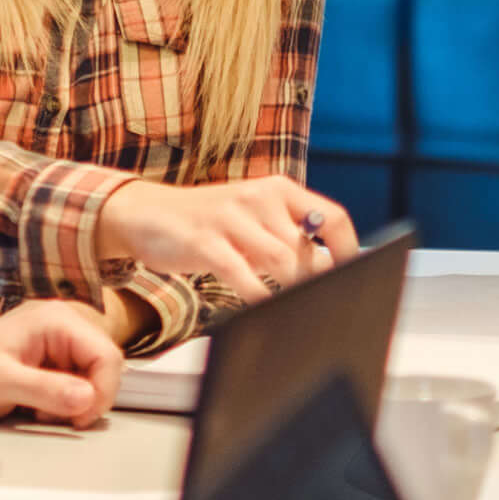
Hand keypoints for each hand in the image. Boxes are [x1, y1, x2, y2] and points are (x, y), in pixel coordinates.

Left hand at [0, 299, 125, 427]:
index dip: (102, 391)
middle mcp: (63, 326)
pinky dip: (65, 405)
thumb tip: (86, 398)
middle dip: (86, 399)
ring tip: (39, 410)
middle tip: (53, 415)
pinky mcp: (55, 363)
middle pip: (105, 367)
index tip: (80, 418)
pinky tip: (39, 408)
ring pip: (95, 380)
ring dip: (75, 404)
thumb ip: (44, 389)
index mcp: (54, 320)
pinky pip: (80, 387)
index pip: (106, 354)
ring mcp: (60, 345)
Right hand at [99, 177, 355, 303]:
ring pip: (282, 260)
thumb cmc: (208, 224)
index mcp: (278, 190)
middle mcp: (259, 197)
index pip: (331, 218)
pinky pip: (241, 273)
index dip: (348, 252)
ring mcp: (230, 217)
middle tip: (315, 305)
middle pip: (307, 247)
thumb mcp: (253, 222)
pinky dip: (257, 296)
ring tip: (291, 310)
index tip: (353, 278)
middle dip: (314, 282)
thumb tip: (330, 269)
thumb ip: (288, 240)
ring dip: (292, 290)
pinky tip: (260, 308)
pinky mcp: (204, 240)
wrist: (145, 213)